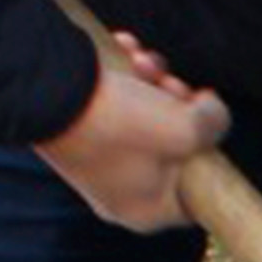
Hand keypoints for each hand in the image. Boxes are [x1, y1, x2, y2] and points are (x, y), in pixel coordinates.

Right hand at [38, 26, 226, 234]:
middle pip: (175, 147)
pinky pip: (120, 105)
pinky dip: (126, 75)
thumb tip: (212, 110)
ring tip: (140, 60)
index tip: (205, 118)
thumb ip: (215, 124)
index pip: (198, 194)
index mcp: (146, 211)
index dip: (210, 150)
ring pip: (148, 118)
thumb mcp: (186, 127)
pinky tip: (123, 50)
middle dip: (177, 104)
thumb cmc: (116, 120)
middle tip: (169, 82)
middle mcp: (122, 192)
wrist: (46, 89)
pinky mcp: (84, 132)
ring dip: (153, 81)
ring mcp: (100, 163)